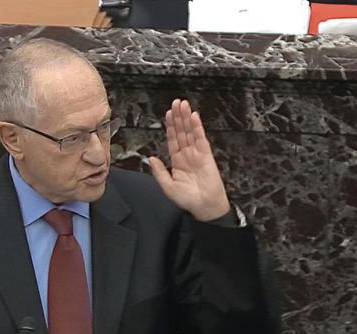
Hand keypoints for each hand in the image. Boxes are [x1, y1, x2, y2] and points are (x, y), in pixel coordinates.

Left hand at [147, 98, 231, 221]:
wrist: (204, 207)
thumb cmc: (188, 200)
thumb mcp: (168, 186)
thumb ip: (159, 172)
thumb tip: (150, 158)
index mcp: (177, 161)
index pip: (173, 139)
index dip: (170, 126)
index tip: (168, 114)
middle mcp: (187, 155)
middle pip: (181, 131)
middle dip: (178, 117)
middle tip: (176, 102)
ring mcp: (197, 154)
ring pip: (190, 132)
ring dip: (186, 118)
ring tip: (183, 104)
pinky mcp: (206, 155)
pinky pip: (200, 138)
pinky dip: (197, 127)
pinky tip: (194, 116)